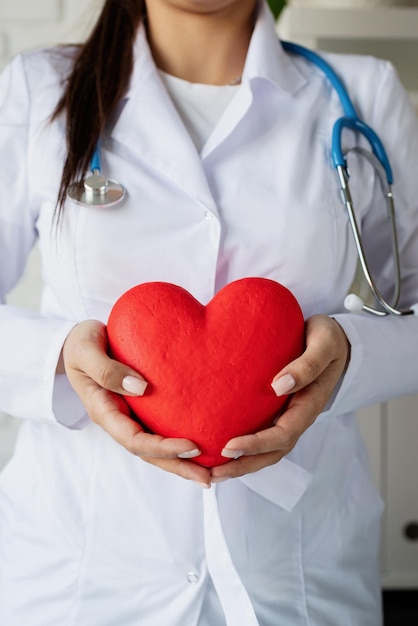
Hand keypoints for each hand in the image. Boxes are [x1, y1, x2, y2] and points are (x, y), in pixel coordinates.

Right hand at [62, 320, 211, 485]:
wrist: (79, 341)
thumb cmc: (81, 344)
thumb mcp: (86, 351)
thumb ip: (107, 369)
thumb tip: (140, 388)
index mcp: (103, 411)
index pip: (134, 440)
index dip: (163, 448)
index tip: (192, 446)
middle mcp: (118, 420)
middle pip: (149, 453)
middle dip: (178, 466)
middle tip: (208, 476)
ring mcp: (129, 416)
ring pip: (155, 447)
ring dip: (181, 461)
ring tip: (211, 470)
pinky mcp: (140, 409)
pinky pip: (160, 429)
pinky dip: (178, 442)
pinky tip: (202, 444)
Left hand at [210, 315, 349, 481]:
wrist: (335, 340)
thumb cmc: (329, 339)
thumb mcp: (324, 344)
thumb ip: (307, 365)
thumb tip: (279, 386)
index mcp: (309, 404)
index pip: (282, 434)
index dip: (256, 444)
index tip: (229, 446)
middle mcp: (298, 416)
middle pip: (272, 452)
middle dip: (243, 465)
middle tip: (212, 472)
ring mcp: (288, 416)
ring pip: (266, 450)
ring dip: (240, 464)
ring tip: (211, 471)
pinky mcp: (277, 411)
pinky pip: (260, 434)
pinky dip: (242, 447)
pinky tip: (218, 448)